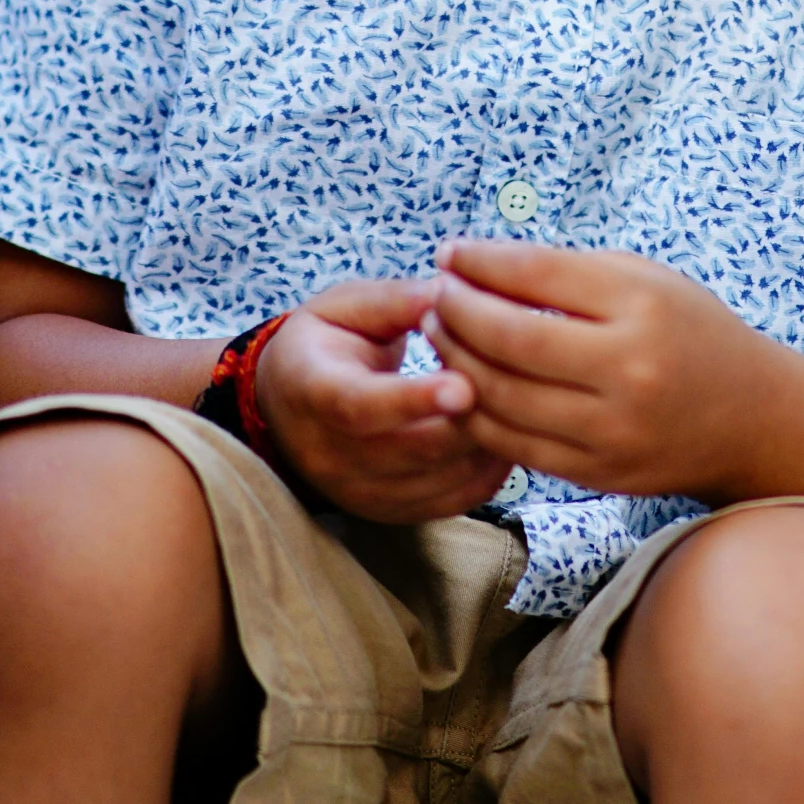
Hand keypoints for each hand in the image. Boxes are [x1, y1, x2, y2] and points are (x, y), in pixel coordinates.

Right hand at [255, 277, 513, 521]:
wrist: (286, 405)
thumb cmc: (324, 342)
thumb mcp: (345, 306)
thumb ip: (395, 301)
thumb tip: (450, 292)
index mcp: (313, 391)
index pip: (360, 407)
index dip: (413, 400)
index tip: (464, 386)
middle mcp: (330, 454)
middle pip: (412, 450)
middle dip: (470, 418)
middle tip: (515, 378)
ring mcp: (359, 492)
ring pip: (441, 481)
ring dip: (487, 443)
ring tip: (518, 398)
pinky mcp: (389, 512)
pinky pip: (453, 502)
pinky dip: (487, 470)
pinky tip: (505, 430)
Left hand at [422, 240, 782, 500]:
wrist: (749, 418)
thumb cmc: (686, 331)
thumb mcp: (641, 279)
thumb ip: (563, 272)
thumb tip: (474, 264)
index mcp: (641, 307)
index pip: (536, 276)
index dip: (480, 262)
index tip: (449, 253)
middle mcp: (629, 371)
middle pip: (511, 340)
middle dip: (457, 313)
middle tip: (433, 295)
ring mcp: (612, 431)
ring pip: (502, 398)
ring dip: (456, 363)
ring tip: (440, 335)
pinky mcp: (597, 474)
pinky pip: (514, 445)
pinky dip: (477, 413)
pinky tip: (462, 385)